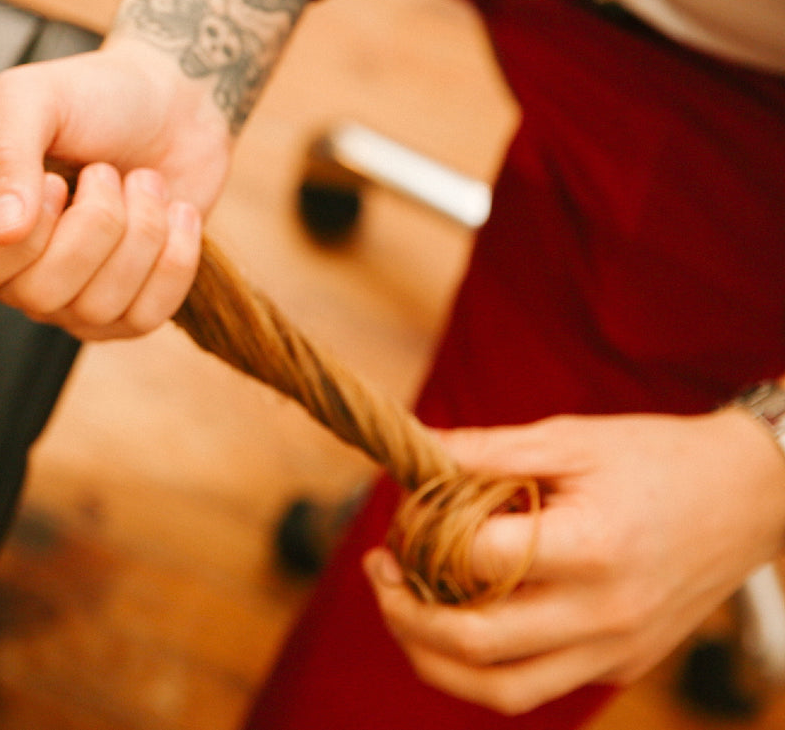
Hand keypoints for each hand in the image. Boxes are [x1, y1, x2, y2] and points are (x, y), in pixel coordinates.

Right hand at [0, 38, 221, 337]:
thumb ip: (2, 153)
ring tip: (142, 182)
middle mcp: (13, 274)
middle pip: (41, 295)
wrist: (172, 101)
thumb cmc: (92, 97)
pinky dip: (174, 258)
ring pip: (97, 309)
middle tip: (106, 172)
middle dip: (96, 224)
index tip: (55, 179)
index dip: (20, 239)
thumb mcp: (33, 98)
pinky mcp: (128, 309)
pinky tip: (174, 211)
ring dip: (140, 232)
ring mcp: (71, 299)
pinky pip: (146, 318)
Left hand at [364, 410, 784, 714]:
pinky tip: (464, 617)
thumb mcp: (567, 438)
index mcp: (591, 548)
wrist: (748, 496)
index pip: (472, 562)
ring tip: (404, 611)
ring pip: (501, 691)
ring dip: (433, 659)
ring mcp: (617, 650)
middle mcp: (605, 614)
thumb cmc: (654, 457)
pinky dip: (486, 664)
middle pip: (473, 645)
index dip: (418, 541)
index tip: (399, 522)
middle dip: (403, 611)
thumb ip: (482, 452)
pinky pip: (538, 684)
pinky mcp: (624, 666)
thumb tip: (408, 449)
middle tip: (380, 573)